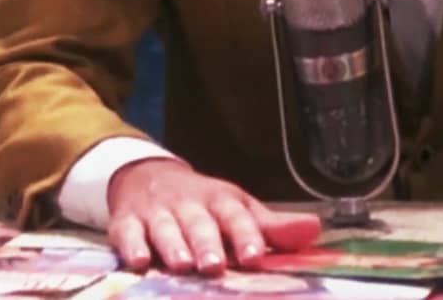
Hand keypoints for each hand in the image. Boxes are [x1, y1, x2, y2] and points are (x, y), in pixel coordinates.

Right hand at [107, 158, 320, 274]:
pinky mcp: (127, 221)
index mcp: (221, 200)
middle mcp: (189, 204)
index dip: (246, 235)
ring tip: (182, 265)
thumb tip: (315, 230)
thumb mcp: (239, 208)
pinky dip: (131, 245)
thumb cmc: (204, 204)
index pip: (236, 215)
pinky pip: (127, 232)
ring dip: (173, 245)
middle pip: (199, 222)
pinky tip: (137, 261)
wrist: (149, 176)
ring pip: (165, 228)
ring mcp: (157, 212)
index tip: (255, 257)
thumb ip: (273, 227)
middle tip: (215, 265)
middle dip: (207, 243)